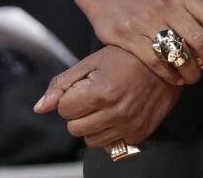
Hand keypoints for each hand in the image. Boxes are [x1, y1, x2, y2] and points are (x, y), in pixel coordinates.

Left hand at [35, 46, 180, 148]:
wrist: (163, 63)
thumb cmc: (123, 57)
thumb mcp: (89, 63)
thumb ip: (61, 85)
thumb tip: (39, 108)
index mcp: (100, 92)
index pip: (63, 109)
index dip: (68, 96)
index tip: (82, 86)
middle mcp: (115, 113)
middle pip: (74, 128)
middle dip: (77, 112)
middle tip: (91, 95)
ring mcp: (129, 126)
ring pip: (91, 141)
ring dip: (91, 125)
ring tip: (103, 105)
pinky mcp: (139, 134)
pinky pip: (110, 145)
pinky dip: (108, 133)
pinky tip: (116, 114)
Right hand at [87, 0, 202, 85]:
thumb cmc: (147, 0)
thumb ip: (200, 23)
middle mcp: (165, 5)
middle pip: (202, 41)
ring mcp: (145, 20)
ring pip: (180, 55)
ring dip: (192, 74)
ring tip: (192, 77)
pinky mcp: (127, 35)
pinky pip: (156, 63)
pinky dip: (169, 75)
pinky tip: (173, 77)